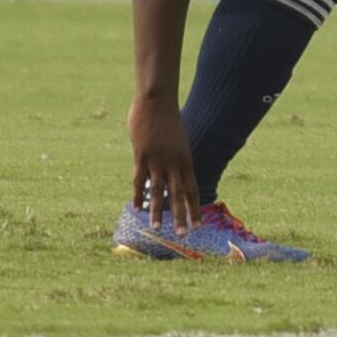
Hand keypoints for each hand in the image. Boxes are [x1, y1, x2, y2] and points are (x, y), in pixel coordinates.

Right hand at [127, 93, 197, 230]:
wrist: (157, 101)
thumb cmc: (167, 119)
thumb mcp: (178, 140)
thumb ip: (176, 157)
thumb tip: (175, 169)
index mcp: (185, 160)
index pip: (192, 189)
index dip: (195, 207)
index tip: (198, 224)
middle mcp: (174, 163)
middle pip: (179, 195)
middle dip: (182, 216)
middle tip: (184, 234)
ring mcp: (158, 161)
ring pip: (159, 192)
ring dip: (158, 212)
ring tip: (159, 229)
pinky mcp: (142, 156)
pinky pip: (140, 181)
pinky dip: (139, 195)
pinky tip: (137, 208)